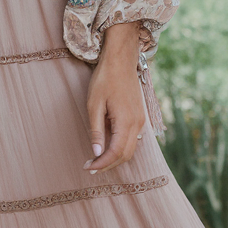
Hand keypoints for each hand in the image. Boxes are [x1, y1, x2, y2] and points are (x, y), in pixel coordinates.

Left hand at [84, 22, 145, 173]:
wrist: (121, 60)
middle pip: (125, 155)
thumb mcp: (94, 105)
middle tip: (90, 166)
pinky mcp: (139, 117)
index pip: (116, 152)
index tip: (88, 167)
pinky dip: (120, 148)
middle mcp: (137, 124)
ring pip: (130, 149)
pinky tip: (106, 145)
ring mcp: (140, 120)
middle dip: (108, 164)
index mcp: (126, 121)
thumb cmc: (105, 80)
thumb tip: (96, 152)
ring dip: (114, 157)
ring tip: (96, 158)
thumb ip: (96, 130)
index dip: (102, 163)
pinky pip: (132, 139)